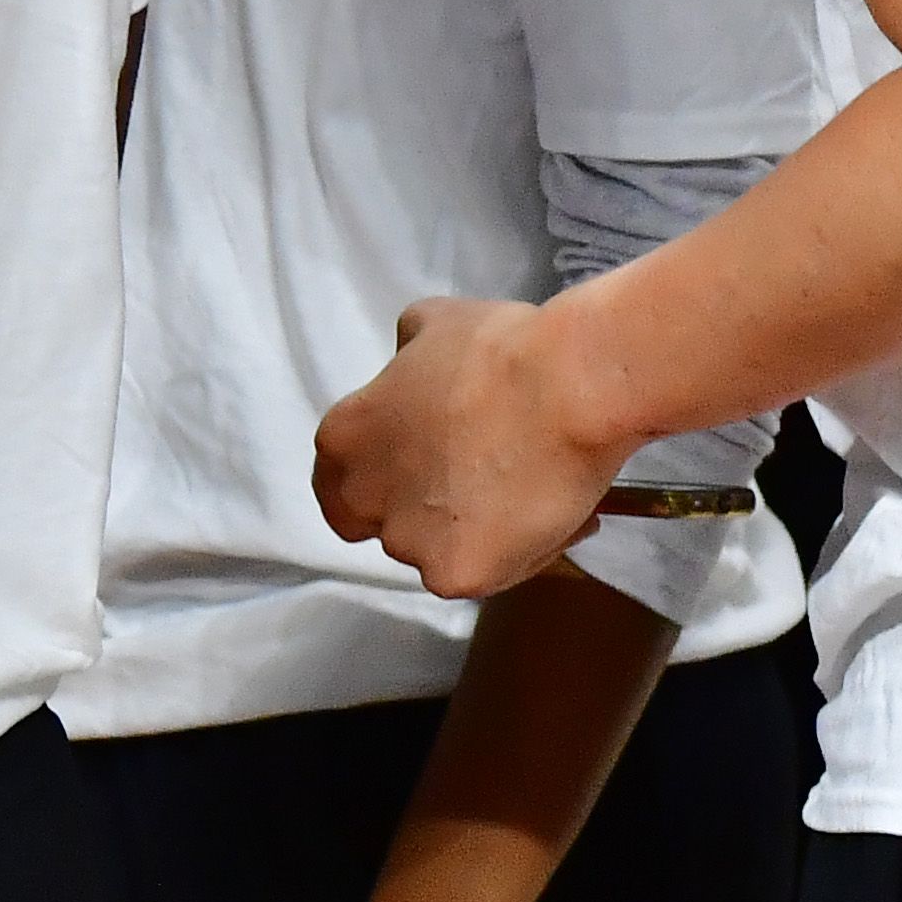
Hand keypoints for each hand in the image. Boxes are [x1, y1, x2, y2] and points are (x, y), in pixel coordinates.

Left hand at [312, 297, 619, 602]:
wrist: (565, 388)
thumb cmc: (500, 348)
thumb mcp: (430, 325)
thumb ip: (406, 358)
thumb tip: (410, 365)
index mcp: (344, 439)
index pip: (336, 486)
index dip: (380, 484)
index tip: (419, 477)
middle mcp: (363, 497)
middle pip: (384, 526)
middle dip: (425, 514)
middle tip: (478, 486)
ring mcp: (407, 543)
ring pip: (438, 553)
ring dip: (473, 533)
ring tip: (528, 492)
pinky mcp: (456, 576)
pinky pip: (488, 575)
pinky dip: (519, 555)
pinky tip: (552, 516)